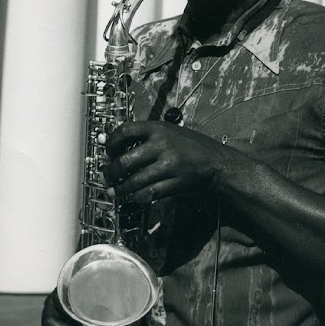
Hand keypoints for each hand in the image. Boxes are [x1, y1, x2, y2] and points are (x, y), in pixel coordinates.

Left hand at [102, 120, 233, 203]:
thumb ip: (147, 138)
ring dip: (120, 189)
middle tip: (107, 177)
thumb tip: (118, 148)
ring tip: (115, 192)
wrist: (217, 163)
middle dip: (110, 172)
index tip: (107, 152)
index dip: (110, 143)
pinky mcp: (175, 182)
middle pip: (124, 161)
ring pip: (134, 181)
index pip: (124, 131)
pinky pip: (149, 193)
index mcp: (159, 128)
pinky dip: (137, 197)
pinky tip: (133, 197)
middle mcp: (162, 144)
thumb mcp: (171, 133)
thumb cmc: (193, 147)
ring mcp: (169, 164)